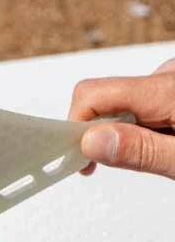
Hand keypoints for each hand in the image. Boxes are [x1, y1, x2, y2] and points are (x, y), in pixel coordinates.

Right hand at [69, 58, 174, 177]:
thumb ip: (142, 151)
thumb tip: (90, 142)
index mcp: (169, 90)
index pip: (94, 95)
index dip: (76, 126)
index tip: (79, 158)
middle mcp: (167, 76)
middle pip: (104, 98)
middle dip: (103, 133)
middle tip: (119, 165)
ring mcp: (171, 79)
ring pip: (121, 103)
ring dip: (127, 132)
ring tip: (159, 156)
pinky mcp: (173, 87)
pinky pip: (139, 102)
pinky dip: (141, 126)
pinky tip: (164, 142)